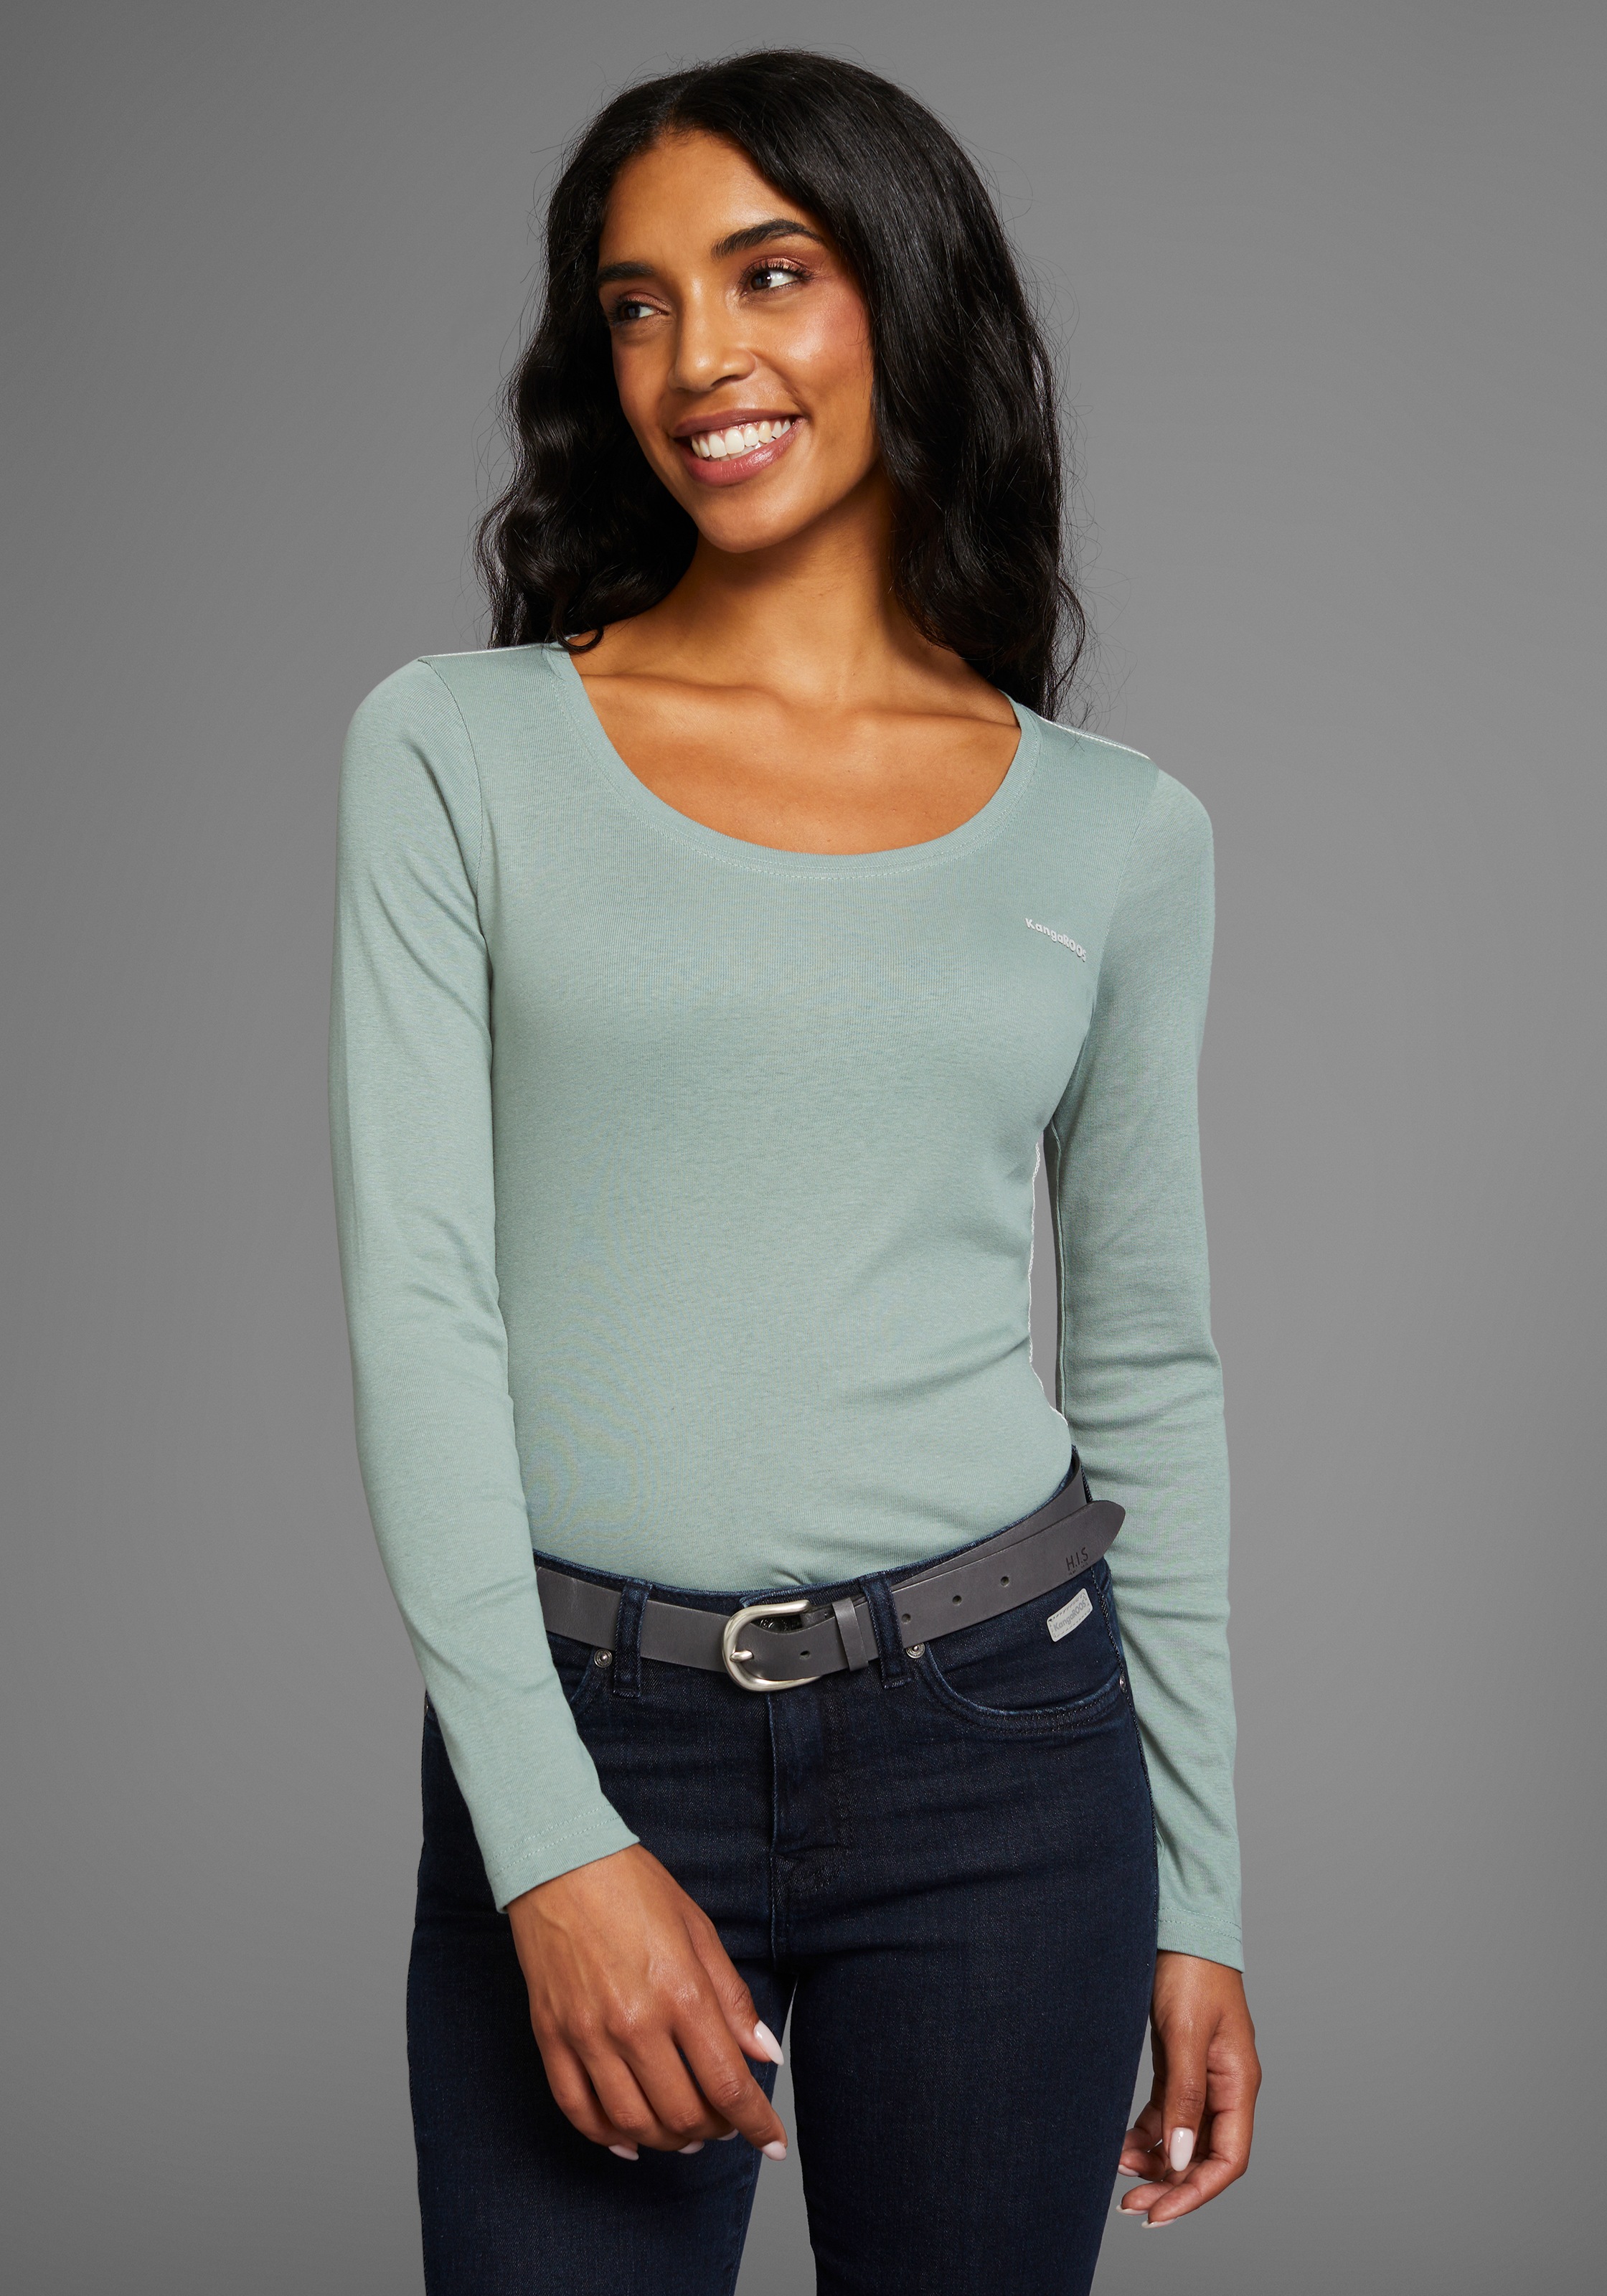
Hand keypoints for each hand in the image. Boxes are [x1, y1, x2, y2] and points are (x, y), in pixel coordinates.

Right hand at [507, 1843, 788, 2160]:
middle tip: (726, 2124)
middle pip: (683, 2114)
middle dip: (715, 2131)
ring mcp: (588, 2035)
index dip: (757, 2123)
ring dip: (669, 2141)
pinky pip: (579, 2111)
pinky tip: (629, 2139)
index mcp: (680, 1992)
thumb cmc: (634, 1888)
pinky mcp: (551, 2038)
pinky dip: (608, 2138)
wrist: (559, 1862)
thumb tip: (764, 2054)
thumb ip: (732, 1999)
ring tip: (686, 2133)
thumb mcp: (698, 1930)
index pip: (728, 2084)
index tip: (773, 2142)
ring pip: (634, 2124)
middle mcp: (634, 2023)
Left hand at [1116, 1951, 1259, 2225]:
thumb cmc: (1190, 1970)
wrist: (1178, 1923)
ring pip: (1182, 2138)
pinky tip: (1121, 2143)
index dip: (1197, 2191)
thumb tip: (1178, 2156)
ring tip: (1119, 2174)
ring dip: (1155, 2162)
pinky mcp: (1179, 2064)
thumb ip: (1184, 2095)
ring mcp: (1202, 2076)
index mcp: (1239, 2083)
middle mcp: (1224, 2087)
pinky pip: (1166, 2113)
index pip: (1228, 2158)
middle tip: (1132, 2207)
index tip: (1160, 2212)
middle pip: (1204, 2155)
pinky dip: (1146, 2133)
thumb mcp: (1186, 2033)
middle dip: (1171, 2185)